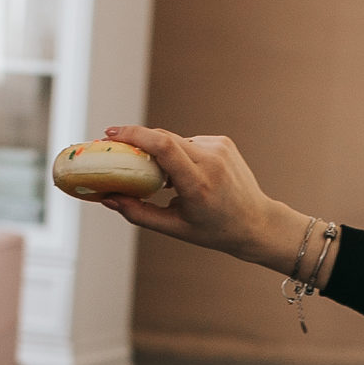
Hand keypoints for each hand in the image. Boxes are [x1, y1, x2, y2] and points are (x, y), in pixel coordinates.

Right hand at [96, 125, 303, 271]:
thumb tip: (107, 197)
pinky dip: (181, 154)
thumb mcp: (174, 227)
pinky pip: (189, 142)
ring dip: (163, 154)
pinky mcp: (224, 142)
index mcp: (198, 184)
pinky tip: (187, 174)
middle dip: (138, 142)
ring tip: (166, 181)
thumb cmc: (214, 230)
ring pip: (175, 140)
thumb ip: (138, 213)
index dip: (135, 135)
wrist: (256, 222)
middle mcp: (211, 161)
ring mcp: (220, 148)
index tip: (111, 134)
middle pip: (164, 139)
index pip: (163, 147)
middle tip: (118, 150)